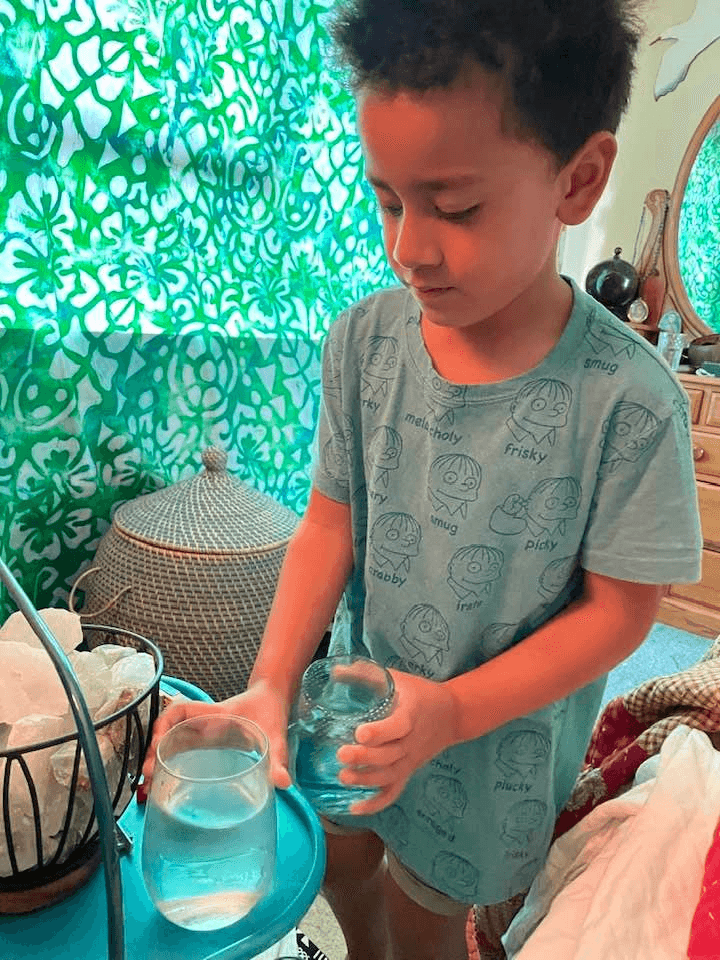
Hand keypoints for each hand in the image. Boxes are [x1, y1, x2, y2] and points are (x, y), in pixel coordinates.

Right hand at [138, 680, 292, 801]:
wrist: (273, 701)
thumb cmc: (270, 712)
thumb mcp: (275, 734)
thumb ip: (278, 757)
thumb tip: (282, 782)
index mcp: (214, 715)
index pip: (179, 712)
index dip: (163, 724)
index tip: (158, 744)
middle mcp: (202, 723)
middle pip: (167, 732)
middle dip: (153, 751)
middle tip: (148, 776)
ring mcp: (202, 734)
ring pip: (170, 743)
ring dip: (157, 759)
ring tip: (148, 784)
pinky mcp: (205, 745)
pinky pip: (180, 751)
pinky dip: (168, 764)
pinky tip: (164, 782)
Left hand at [335, 669, 458, 815]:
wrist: (452, 714)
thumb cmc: (418, 693)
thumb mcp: (396, 677)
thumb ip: (365, 674)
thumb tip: (332, 670)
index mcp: (411, 714)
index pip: (398, 726)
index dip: (380, 732)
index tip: (359, 732)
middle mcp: (412, 741)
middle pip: (391, 755)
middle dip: (365, 758)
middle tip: (341, 754)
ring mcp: (411, 759)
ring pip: (391, 776)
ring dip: (367, 780)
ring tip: (343, 777)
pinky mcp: (409, 771)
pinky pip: (395, 791)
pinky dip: (376, 804)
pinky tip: (354, 809)